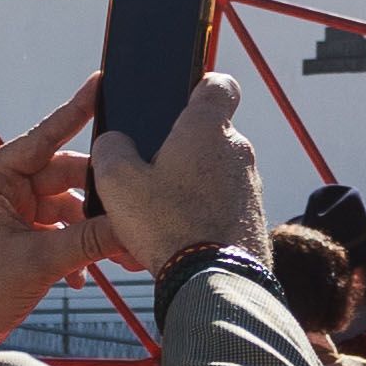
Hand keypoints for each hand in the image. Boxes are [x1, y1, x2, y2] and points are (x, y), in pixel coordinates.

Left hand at [0, 77, 120, 343]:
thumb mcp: (39, 262)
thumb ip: (89, 240)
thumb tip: (132, 222)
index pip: (42, 137)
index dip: (75, 111)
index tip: (100, 82)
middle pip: (63, 175)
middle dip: (97, 199)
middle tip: (130, 210)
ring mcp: (8, 210)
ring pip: (66, 205)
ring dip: (90, 231)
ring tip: (117, 255)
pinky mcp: (17, 232)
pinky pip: (58, 228)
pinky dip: (75, 248)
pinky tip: (82, 276)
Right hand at [93, 70, 268, 276]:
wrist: (214, 282)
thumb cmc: (168, 226)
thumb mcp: (118, 182)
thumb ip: (111, 150)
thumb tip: (114, 142)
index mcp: (207, 128)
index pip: (219, 84)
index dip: (200, 85)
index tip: (182, 98)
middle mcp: (237, 151)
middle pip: (209, 135)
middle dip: (181, 149)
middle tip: (150, 173)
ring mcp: (250, 185)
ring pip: (215, 173)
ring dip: (191, 185)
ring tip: (159, 214)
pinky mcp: (254, 217)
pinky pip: (224, 204)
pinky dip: (203, 213)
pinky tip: (178, 235)